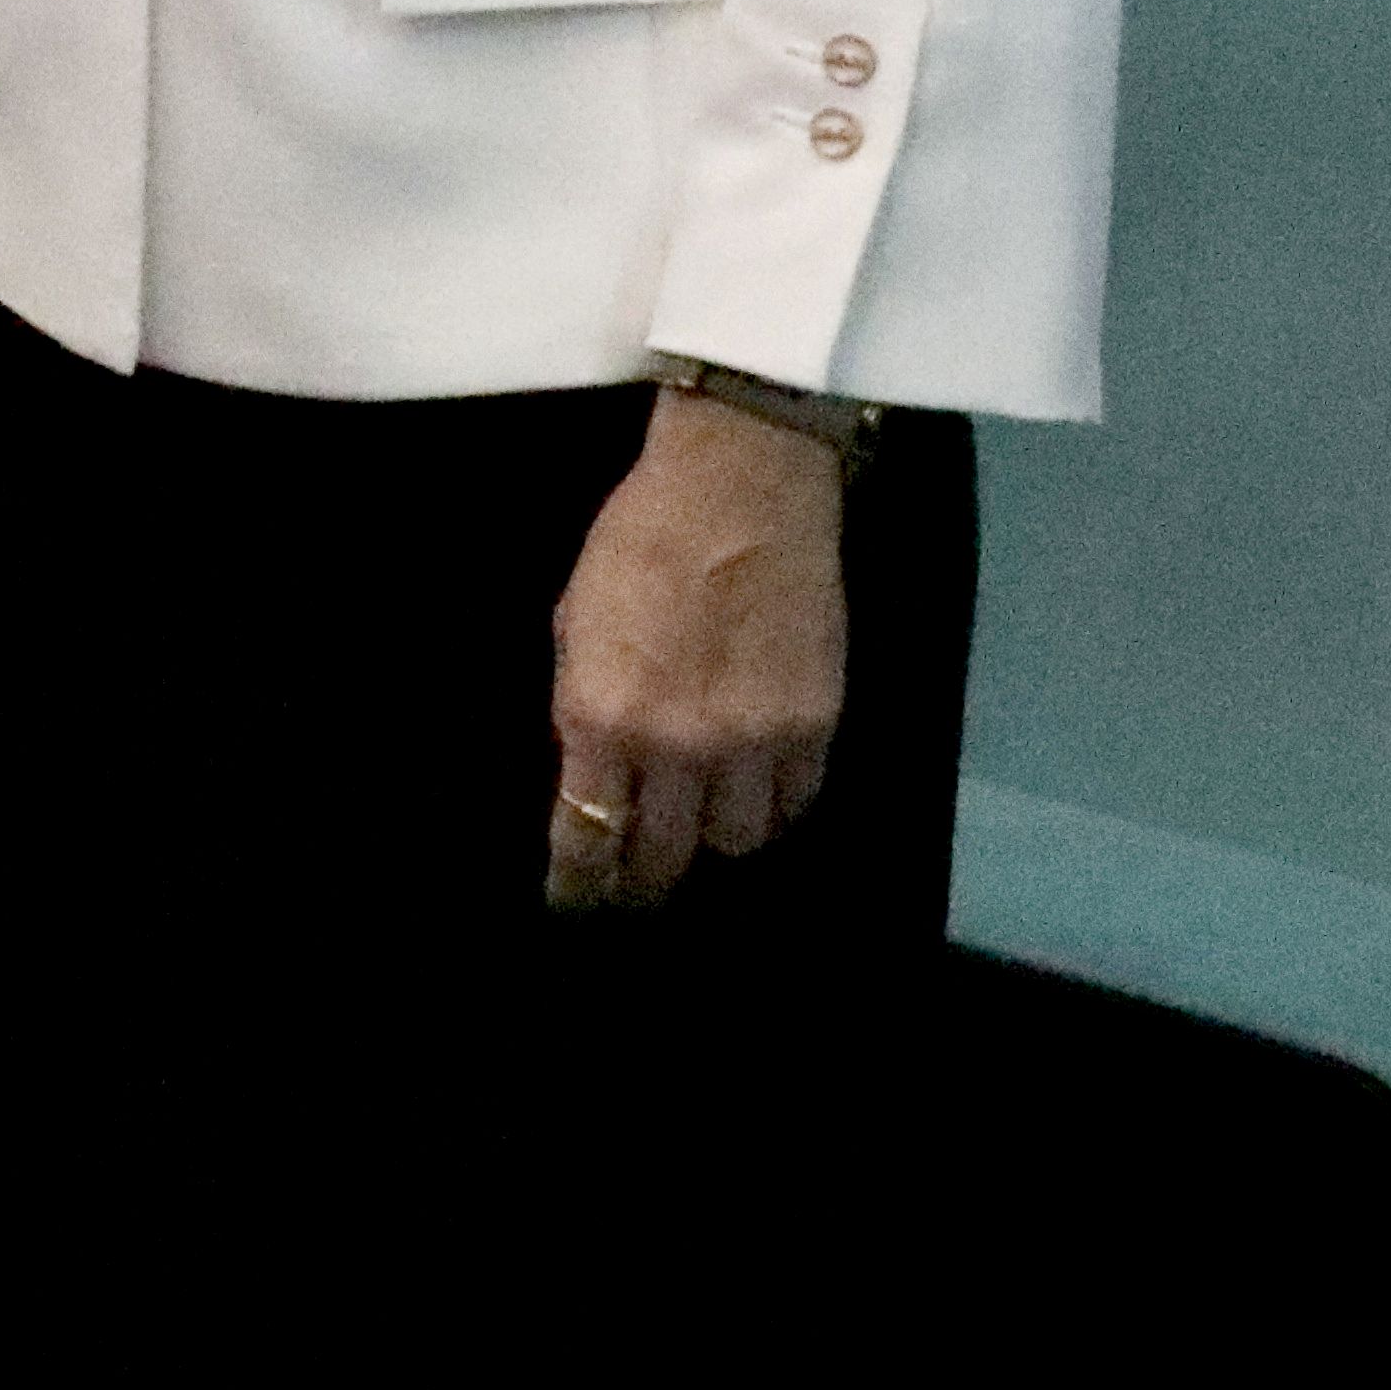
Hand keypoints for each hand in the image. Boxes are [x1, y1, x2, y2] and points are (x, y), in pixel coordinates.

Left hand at [544, 392, 850, 909]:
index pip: (586, 835)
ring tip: (699, 824)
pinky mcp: (816, 727)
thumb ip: (583, 703)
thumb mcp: (574, 620)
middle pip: (663, 857)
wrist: (741, 487)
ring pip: (735, 842)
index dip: (581, 882)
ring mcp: (752, 742)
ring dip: (711, 839)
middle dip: (644, 878)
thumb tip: (591, 767)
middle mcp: (675, 746)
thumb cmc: (639, 537)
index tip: (578, 902)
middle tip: (638, 881)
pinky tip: (756, 790)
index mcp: (599, 716)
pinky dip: (772, 806)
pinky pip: (794, 803)